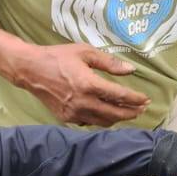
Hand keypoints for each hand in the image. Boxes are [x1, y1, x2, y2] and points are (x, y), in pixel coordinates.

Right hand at [7, 42, 149, 126]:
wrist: (31, 70)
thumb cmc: (58, 57)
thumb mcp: (85, 52)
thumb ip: (109, 62)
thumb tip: (131, 69)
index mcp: (89, 84)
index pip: (120, 96)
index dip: (136, 99)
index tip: (146, 99)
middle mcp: (83, 102)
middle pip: (115, 114)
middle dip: (131, 113)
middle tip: (141, 108)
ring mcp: (74, 113)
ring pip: (104, 122)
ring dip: (118, 118)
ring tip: (127, 112)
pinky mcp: (67, 118)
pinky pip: (90, 123)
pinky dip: (101, 119)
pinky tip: (107, 113)